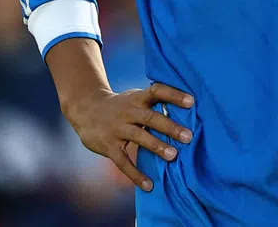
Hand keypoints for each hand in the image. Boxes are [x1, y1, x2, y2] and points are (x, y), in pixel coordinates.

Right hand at [63, 82, 193, 191]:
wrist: (86, 108)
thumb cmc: (120, 106)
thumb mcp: (134, 99)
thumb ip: (154, 106)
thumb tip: (187, 114)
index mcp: (137, 98)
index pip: (156, 91)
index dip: (173, 95)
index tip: (191, 102)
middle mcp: (128, 111)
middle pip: (150, 117)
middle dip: (169, 126)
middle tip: (189, 136)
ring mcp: (117, 128)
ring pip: (138, 137)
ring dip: (156, 146)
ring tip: (173, 156)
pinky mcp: (108, 145)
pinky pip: (123, 161)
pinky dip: (136, 174)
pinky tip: (149, 186)